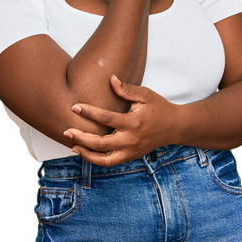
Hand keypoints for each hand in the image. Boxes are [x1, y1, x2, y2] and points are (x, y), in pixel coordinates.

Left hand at [63, 75, 178, 165]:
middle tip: (66, 130)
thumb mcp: (145, 95)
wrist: (175, 127)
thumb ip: (127, 89)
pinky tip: (84, 151)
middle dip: (81, 137)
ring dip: (86, 153)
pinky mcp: (130, 157)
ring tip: (72, 144)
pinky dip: (95, 159)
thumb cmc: (159, 107)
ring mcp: (130, 151)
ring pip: (104, 159)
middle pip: (101, 143)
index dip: (88, 112)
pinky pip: (110, 162)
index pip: (106, 118)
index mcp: (133, 123)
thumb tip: (111, 79)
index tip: (75, 107)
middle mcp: (131, 140)